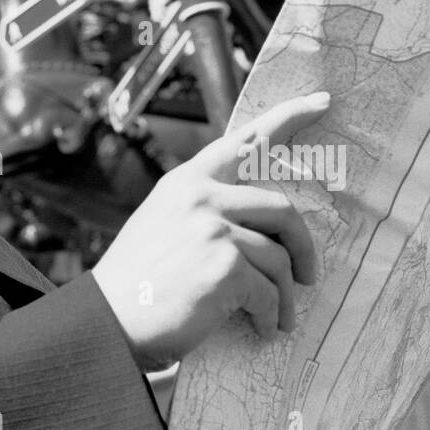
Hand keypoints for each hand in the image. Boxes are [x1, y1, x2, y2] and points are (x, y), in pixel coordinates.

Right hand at [92, 92, 328, 365]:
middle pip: (281, 209)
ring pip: (279, 257)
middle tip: (306, 275)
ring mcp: (213, 228)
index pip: (246, 140)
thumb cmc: (139, 283)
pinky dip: (270, 316)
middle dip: (302, 247)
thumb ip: (205, 211)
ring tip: (277, 317)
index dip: (289, 117)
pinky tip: (260, 329)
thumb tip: (261, 227)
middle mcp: (201, 196)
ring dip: (284, 294)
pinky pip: (269, 292)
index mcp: (187, 181)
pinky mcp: (224, 265)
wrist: (107, 322)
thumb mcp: (165, 224)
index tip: (322, 101)